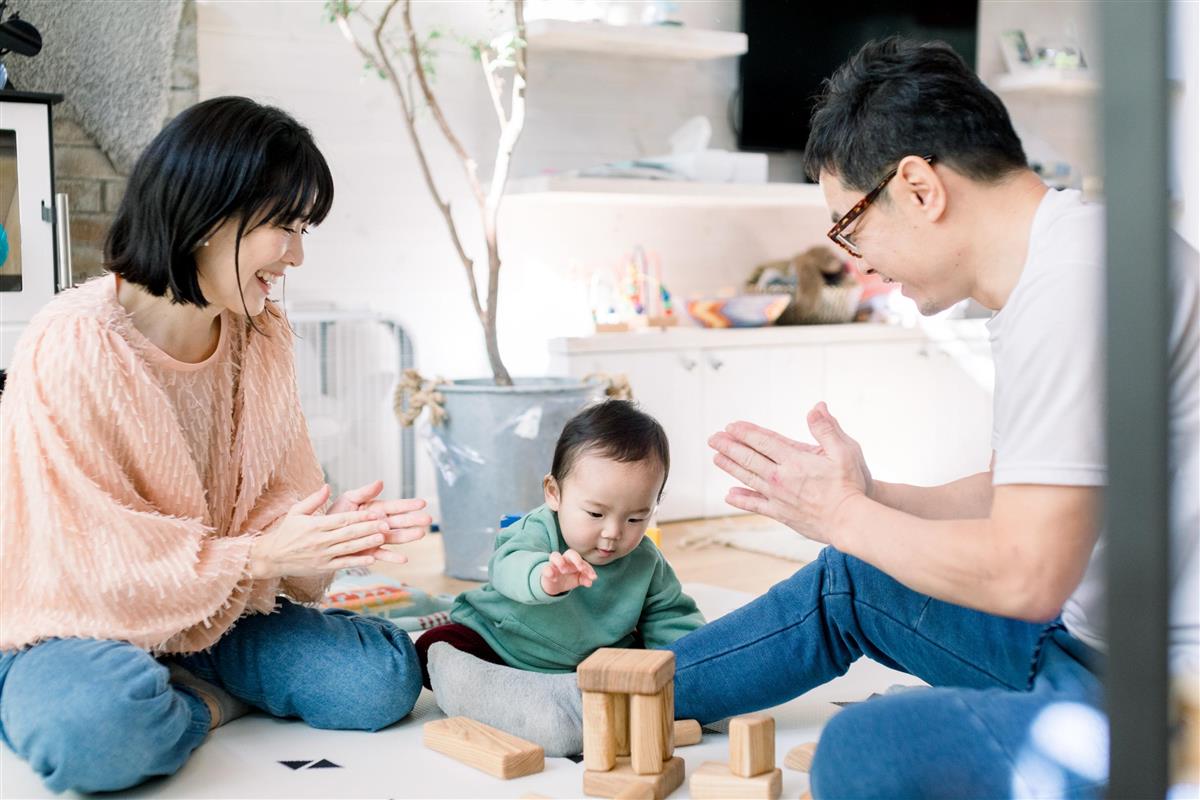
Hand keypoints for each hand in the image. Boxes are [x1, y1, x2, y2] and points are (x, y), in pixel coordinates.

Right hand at [249, 485, 392, 578]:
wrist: (272, 556)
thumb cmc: (287, 531)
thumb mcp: (296, 511)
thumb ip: (314, 499)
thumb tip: (328, 486)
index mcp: (315, 525)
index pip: (342, 520)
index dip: (360, 517)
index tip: (375, 512)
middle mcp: (320, 540)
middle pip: (348, 533)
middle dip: (369, 529)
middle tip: (387, 524)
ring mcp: (322, 555)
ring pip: (348, 548)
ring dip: (366, 543)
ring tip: (382, 538)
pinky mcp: (323, 567)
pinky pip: (343, 564)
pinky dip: (357, 561)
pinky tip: (372, 558)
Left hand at [327, 479, 431, 564]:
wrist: (322, 535)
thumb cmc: (336, 514)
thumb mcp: (349, 499)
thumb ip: (365, 492)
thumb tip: (380, 482)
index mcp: (377, 509)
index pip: (396, 506)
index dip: (409, 505)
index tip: (422, 503)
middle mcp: (381, 524)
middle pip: (400, 522)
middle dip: (414, 520)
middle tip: (428, 519)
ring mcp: (377, 538)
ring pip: (396, 537)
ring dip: (408, 536)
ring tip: (421, 534)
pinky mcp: (370, 552)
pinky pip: (383, 554)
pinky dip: (393, 557)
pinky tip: (404, 559)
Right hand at [540, 549, 596, 595]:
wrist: (554, 585)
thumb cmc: (569, 578)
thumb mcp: (578, 579)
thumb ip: (585, 579)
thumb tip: (590, 582)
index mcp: (574, 560)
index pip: (582, 560)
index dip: (588, 568)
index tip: (593, 577)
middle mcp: (564, 560)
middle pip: (570, 553)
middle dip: (576, 559)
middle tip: (581, 568)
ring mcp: (554, 564)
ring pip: (554, 555)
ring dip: (560, 562)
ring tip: (564, 571)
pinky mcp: (546, 570)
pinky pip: (545, 568)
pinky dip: (549, 572)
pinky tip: (554, 579)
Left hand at [707, 402, 871, 544]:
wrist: (849, 521)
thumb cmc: (850, 486)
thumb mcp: (845, 451)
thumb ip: (827, 429)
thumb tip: (816, 407)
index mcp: (794, 460)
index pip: (763, 442)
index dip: (746, 432)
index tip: (731, 426)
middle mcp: (781, 478)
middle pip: (749, 459)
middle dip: (729, 447)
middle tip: (713, 438)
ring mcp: (778, 497)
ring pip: (748, 478)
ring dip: (730, 467)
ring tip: (716, 458)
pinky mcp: (781, 514)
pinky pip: (756, 505)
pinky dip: (742, 499)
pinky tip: (729, 494)